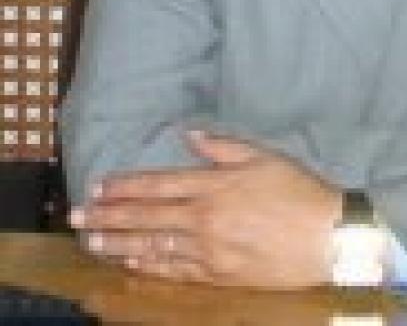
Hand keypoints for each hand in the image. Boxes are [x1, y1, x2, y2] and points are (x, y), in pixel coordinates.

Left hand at [70, 131, 341, 288]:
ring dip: (118, 245)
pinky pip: (175, 271)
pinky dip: (149, 266)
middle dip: (108, 217)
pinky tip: (130, 264)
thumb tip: (189, 134)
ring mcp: (210, 249)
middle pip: (146, 217)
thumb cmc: (299, 191)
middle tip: (76, 218)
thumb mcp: (264, 156)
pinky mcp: (219, 274)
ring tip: (91, 243)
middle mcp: (205, 217)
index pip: (158, 185)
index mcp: (215, 184)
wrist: (328, 237)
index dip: (125, 186)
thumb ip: (222, 146)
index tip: (98, 187)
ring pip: (153, 246)